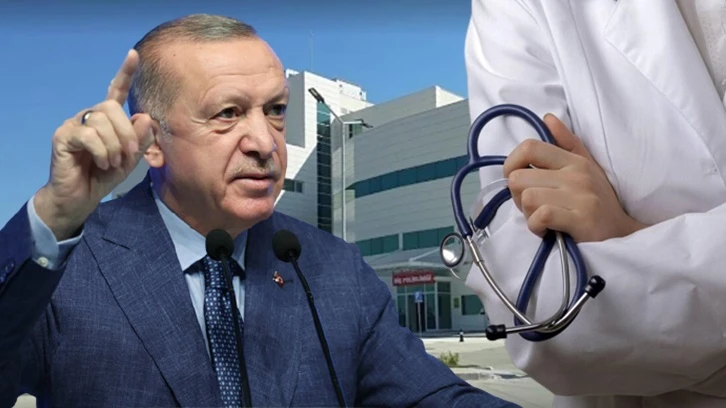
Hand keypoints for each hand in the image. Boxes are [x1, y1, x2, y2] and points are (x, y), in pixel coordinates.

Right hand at [34, 49, 155, 239]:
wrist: (80, 198)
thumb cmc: (104, 176)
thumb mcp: (130, 159)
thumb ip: (141, 140)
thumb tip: (144, 117)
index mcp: (107, 119)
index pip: (116, 91)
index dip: (125, 73)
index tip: (133, 55)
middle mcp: (89, 116)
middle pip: (111, 107)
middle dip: (127, 133)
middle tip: (129, 155)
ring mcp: (74, 125)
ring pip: (101, 122)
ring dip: (114, 146)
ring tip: (111, 163)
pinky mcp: (63, 137)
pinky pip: (89, 136)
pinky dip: (102, 152)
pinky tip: (101, 163)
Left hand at [503, 114, 646, 241]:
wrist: (623, 234)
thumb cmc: (598, 202)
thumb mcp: (586, 167)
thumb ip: (566, 143)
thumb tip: (548, 117)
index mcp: (573, 160)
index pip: (529, 147)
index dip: (511, 164)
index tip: (515, 180)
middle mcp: (576, 174)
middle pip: (519, 178)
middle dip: (517, 196)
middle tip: (532, 207)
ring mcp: (580, 196)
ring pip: (527, 198)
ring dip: (528, 214)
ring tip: (542, 219)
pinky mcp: (582, 220)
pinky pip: (542, 216)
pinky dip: (536, 226)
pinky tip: (546, 230)